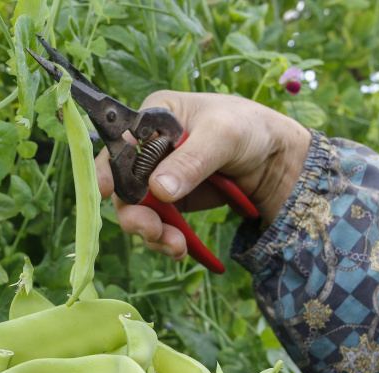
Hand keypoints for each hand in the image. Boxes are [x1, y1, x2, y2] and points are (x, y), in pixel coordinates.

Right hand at [96, 91, 311, 259]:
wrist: (277, 158)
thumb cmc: (250, 128)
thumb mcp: (223, 136)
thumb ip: (191, 160)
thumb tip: (159, 190)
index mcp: (153, 119)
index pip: (118, 144)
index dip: (104, 170)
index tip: (101, 192)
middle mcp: (148, 149)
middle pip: (122, 186)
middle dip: (135, 214)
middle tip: (153, 232)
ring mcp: (159, 177)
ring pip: (138, 211)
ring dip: (151, 232)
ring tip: (176, 246)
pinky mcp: (172, 201)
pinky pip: (158, 223)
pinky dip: (165, 239)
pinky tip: (180, 248)